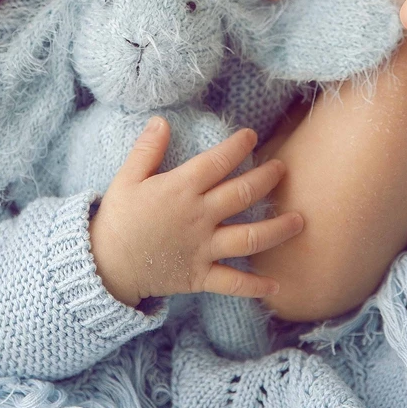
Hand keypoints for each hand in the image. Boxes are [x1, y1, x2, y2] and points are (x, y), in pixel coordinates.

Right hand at [88, 117, 303, 306]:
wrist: (106, 264)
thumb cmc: (118, 218)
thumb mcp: (127, 178)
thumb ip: (147, 149)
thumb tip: (162, 121)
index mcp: (180, 189)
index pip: (217, 162)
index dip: (237, 146)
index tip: (251, 135)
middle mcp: (198, 217)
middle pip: (242, 194)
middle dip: (267, 178)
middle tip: (283, 168)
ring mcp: (202, 248)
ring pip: (249, 238)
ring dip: (277, 229)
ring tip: (299, 220)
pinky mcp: (200, 276)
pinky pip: (233, 282)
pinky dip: (255, 286)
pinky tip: (276, 286)